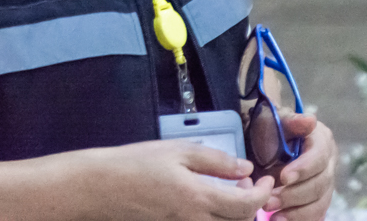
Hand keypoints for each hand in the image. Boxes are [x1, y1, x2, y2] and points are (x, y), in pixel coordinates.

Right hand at [80, 140, 276, 220]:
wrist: (101, 188)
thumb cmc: (136, 164)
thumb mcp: (176, 151)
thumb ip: (215, 161)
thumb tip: (246, 169)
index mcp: (199, 200)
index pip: (247, 207)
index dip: (263, 193)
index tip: (266, 178)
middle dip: (252, 206)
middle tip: (244, 183)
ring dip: (235, 215)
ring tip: (227, 193)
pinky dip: (215, 218)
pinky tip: (206, 202)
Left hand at [264, 114, 336, 220]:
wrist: (260, 144)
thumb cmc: (268, 129)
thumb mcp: (274, 121)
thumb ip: (291, 122)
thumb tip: (310, 120)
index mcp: (322, 140)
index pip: (319, 157)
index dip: (304, 169)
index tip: (283, 178)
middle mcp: (329, 163)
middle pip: (320, 184)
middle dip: (294, 195)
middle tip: (268, 201)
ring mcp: (325, 183)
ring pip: (319, 204)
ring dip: (296, 213)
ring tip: (273, 217)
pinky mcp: (318, 200)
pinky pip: (315, 214)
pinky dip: (299, 220)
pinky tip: (280, 220)